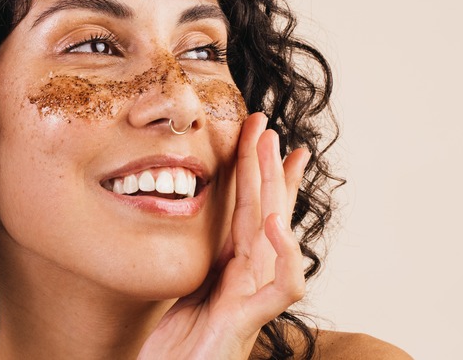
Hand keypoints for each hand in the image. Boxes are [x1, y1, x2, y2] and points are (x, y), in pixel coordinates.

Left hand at [138, 112, 309, 358]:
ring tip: (274, 151)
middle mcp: (248, 277)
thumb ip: (202, 262)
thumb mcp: (187, 290)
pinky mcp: (250, 319)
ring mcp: (252, 296)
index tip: (262, 138)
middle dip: (267, 166)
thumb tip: (194, 228)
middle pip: (265, 211)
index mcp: (232, 267)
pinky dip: (284, 254)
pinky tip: (273, 223)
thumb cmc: (179, 348)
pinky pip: (282, 285)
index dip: (260, 175)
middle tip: (267, 125)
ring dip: (275, 189)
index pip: (251, 211)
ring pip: (274, 234)